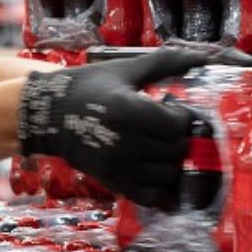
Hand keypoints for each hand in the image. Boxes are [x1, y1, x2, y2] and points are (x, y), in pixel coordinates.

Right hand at [17, 46, 247, 205]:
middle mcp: (125, 142)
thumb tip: (204, 55)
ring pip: (168, 175)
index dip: (182, 118)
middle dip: (179, 139)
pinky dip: (159, 186)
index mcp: (129, 110)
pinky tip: (152, 167)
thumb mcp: (125, 70)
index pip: (177, 125)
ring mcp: (118, 167)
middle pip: (176, 151)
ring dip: (171, 161)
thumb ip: (166, 63)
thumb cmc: (88, 86)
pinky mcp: (113, 183)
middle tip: (166, 128)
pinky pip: (150, 196)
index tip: (172, 110)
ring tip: (159, 145)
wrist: (48, 115)